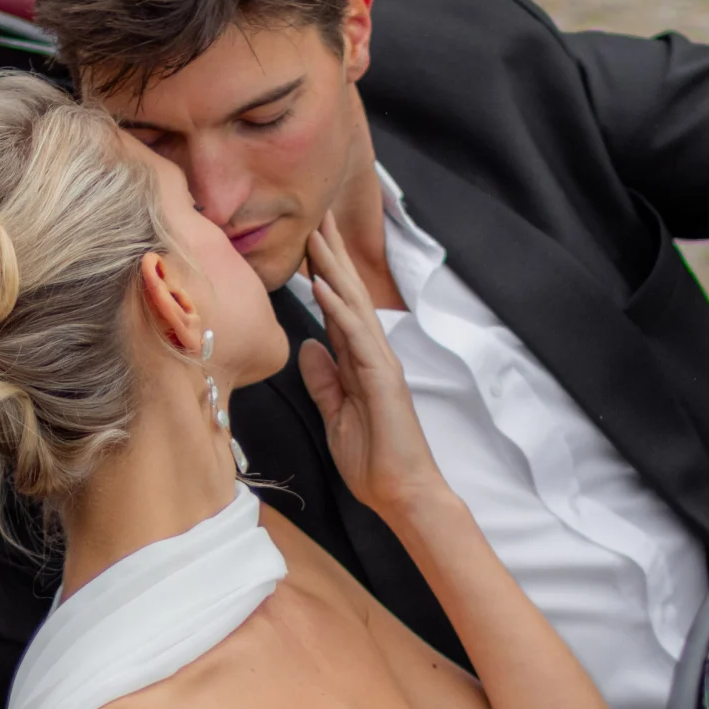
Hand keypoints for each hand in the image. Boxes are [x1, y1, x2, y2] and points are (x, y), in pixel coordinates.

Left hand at [298, 212, 443, 522]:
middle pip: (348, 295)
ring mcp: (380, 363)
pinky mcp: (382, 378)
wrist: (402, 493)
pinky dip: (338, 308)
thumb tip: (311, 345)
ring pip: (353, 305)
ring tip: (315, 234)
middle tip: (316, 215)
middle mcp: (372, 354)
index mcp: (359, 362)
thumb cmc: (373, 460)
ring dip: (333, 268)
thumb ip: (325, 380)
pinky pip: (356, 336)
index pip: (337, 308)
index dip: (322, 274)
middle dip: (331, 255)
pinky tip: (321, 284)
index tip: (306, 241)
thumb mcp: (336, 416)